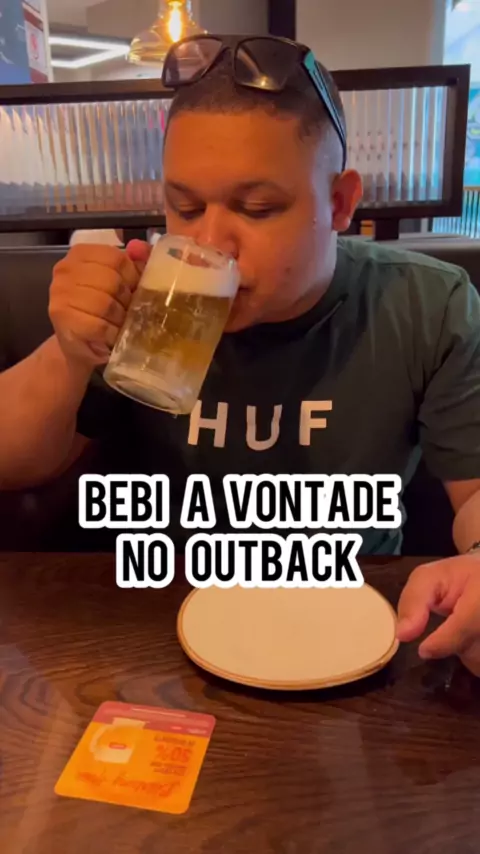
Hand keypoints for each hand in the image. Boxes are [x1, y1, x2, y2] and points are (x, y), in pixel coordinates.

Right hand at [49, 241, 149, 367]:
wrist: (81, 348)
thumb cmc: (104, 313)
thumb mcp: (124, 284)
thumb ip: (136, 263)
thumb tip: (139, 247)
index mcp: (80, 254)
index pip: (116, 258)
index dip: (132, 278)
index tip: (132, 291)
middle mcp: (65, 269)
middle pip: (111, 280)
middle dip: (125, 301)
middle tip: (125, 312)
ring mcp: (60, 293)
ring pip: (105, 304)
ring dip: (119, 319)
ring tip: (118, 325)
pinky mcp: (62, 319)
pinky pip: (99, 326)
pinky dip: (111, 334)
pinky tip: (111, 336)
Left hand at [396, 554, 479, 675]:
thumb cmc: (460, 576)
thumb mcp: (429, 578)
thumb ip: (414, 602)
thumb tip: (403, 635)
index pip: (468, 624)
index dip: (444, 642)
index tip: (424, 649)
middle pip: (475, 652)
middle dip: (458, 645)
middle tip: (457, 620)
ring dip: (470, 654)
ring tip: (470, 626)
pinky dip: (478, 658)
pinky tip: (477, 637)